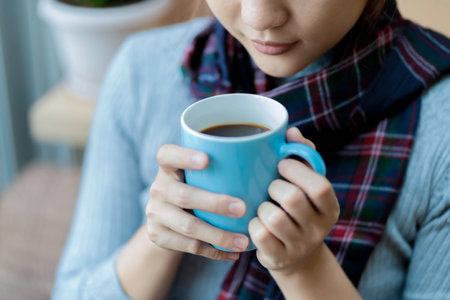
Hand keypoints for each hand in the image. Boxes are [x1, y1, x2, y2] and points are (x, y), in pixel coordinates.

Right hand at [146, 144, 248, 260]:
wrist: (165, 218)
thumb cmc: (195, 187)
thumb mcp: (197, 173)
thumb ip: (219, 165)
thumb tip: (268, 155)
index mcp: (167, 166)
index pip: (167, 155)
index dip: (184, 156)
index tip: (207, 159)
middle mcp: (158, 188)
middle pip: (183, 195)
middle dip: (215, 203)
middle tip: (242, 208)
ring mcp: (156, 214)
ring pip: (189, 226)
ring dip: (219, 235)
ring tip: (244, 240)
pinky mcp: (159, 236)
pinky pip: (190, 247)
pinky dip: (215, 251)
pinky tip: (234, 252)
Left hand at [248, 127, 339, 274]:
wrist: (295, 255)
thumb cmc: (297, 208)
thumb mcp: (306, 184)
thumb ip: (303, 155)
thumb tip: (290, 131)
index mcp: (330, 207)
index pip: (319, 186)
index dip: (297, 170)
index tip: (281, 164)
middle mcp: (319, 228)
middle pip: (293, 199)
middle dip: (274, 187)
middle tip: (270, 186)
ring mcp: (299, 246)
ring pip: (273, 218)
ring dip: (261, 207)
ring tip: (263, 206)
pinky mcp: (279, 258)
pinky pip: (259, 235)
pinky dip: (253, 225)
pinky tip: (256, 223)